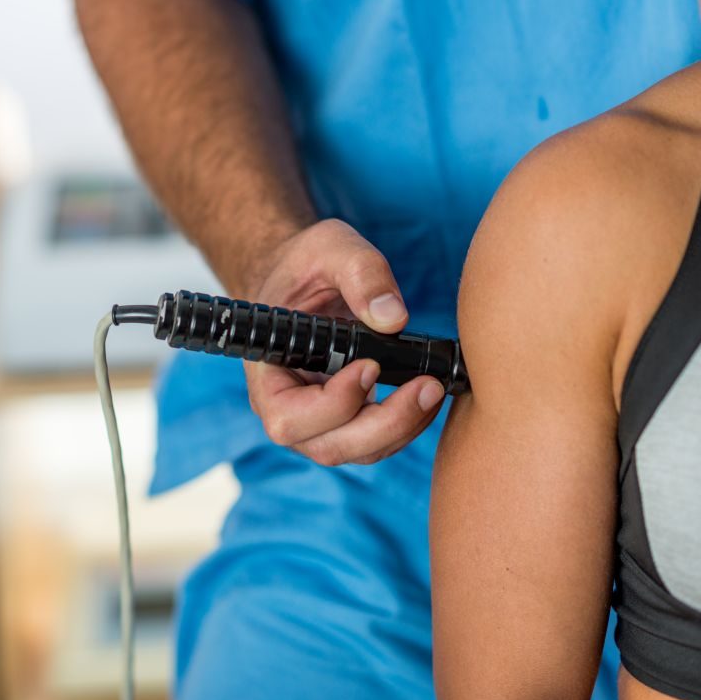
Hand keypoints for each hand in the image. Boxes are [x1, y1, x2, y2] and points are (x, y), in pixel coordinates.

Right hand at [242, 219, 446, 464]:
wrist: (305, 278)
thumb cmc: (307, 264)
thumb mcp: (330, 248)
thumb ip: (361, 273)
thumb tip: (393, 318)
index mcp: (267, 373)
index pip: (289, 417)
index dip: (334, 403)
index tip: (371, 366)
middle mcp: (288, 407)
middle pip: (328, 446)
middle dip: (383, 425)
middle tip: (426, 387)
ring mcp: (318, 420)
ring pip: (358, 451)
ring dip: (401, 429)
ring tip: (433, 388)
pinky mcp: (348, 418)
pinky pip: (376, 440)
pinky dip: (406, 424)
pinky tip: (427, 393)